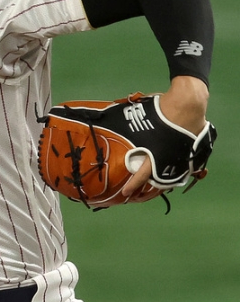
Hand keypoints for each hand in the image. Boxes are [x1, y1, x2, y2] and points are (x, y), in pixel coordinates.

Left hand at [121, 76, 209, 196]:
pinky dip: (174, 172)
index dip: (133, 186)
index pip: (141, 175)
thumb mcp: (141, 119)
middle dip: (148, 190)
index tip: (125, 194)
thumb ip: (131, 128)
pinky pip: (181, 168)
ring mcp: (181, 159)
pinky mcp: (190, 155)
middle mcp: (167, 160)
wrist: (187, 104)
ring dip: (161, 184)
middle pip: (158, 181)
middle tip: (138, 196)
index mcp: (154, 154)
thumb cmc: (161, 110)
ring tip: (152, 189)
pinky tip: (168, 174)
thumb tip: (110, 123)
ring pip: (171, 178)